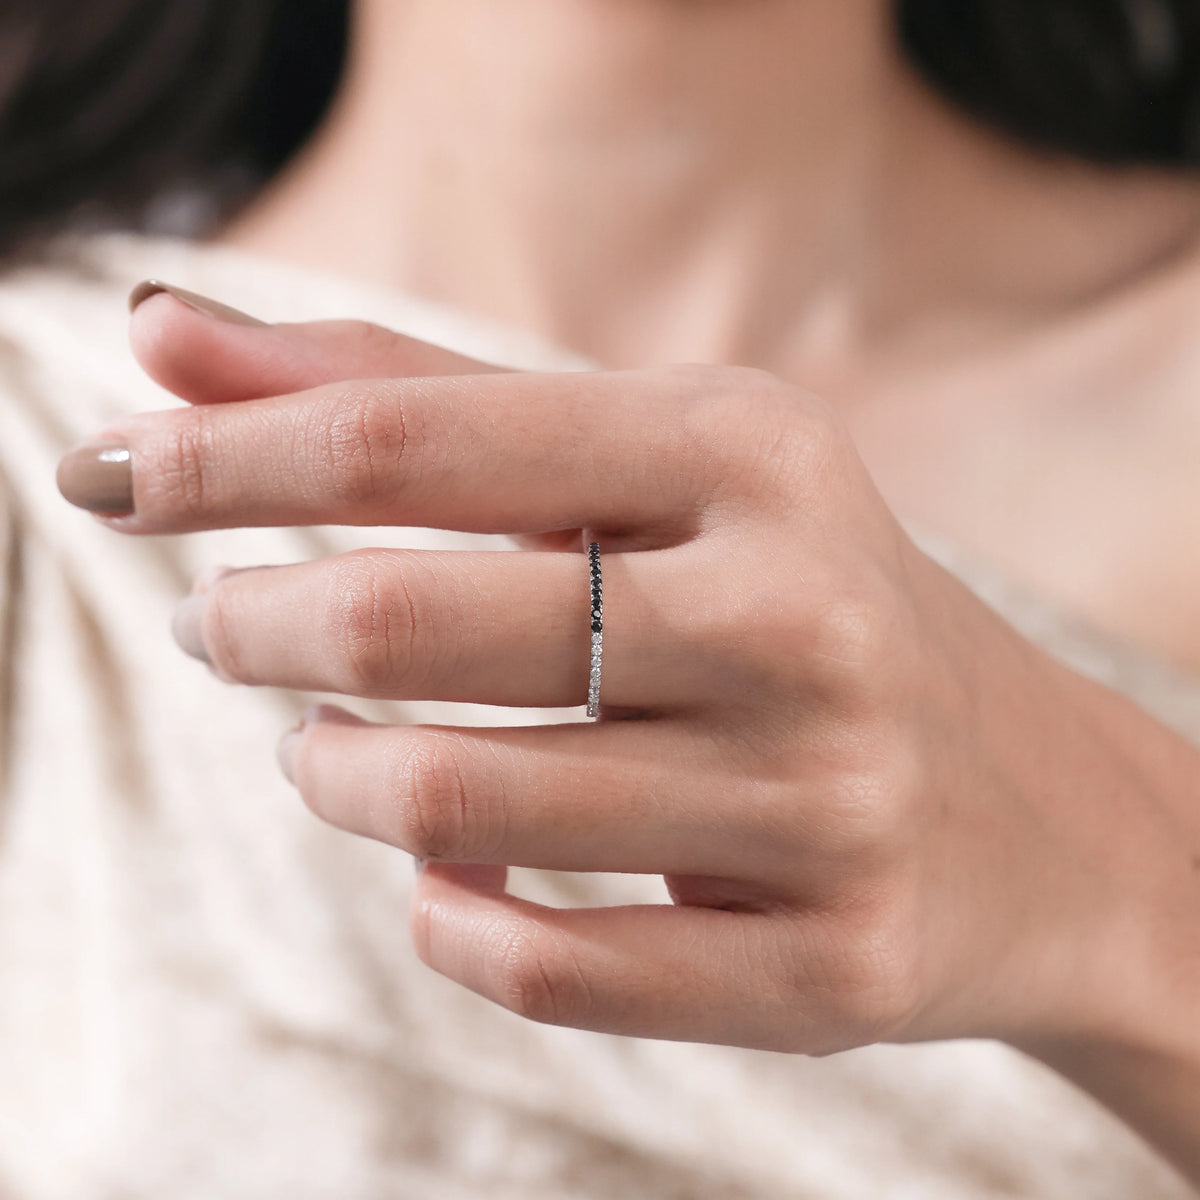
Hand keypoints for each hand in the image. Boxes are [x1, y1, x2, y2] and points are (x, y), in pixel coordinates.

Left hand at [56, 288, 1195, 1067]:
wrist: (1035, 813)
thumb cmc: (797, 605)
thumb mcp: (645, 467)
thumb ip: (408, 398)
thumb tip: (166, 341)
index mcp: (751, 455)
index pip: (415, 435)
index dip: (230, 454)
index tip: (117, 474)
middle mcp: (801, 617)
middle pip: (410, 619)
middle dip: (257, 624)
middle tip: (225, 625)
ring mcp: (824, 803)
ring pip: (455, 807)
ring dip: (336, 777)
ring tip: (329, 750)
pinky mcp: (827, 969)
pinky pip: (542, 962)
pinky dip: (444, 918)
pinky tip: (444, 875)